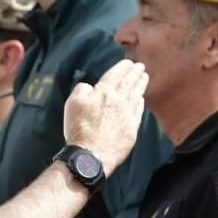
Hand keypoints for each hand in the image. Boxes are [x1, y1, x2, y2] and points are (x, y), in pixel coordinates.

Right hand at [63, 59, 148, 174]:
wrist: (91, 155)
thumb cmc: (79, 129)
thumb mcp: (73, 102)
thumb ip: (83, 89)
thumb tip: (91, 88)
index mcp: (104, 92)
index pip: (116, 75)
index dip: (123, 67)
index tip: (128, 62)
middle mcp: (119, 101)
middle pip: (129, 83)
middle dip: (135, 73)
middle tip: (140, 67)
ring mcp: (127, 115)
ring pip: (136, 95)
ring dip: (141, 85)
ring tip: (144, 77)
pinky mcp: (131, 129)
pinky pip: (138, 111)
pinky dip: (140, 103)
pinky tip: (141, 99)